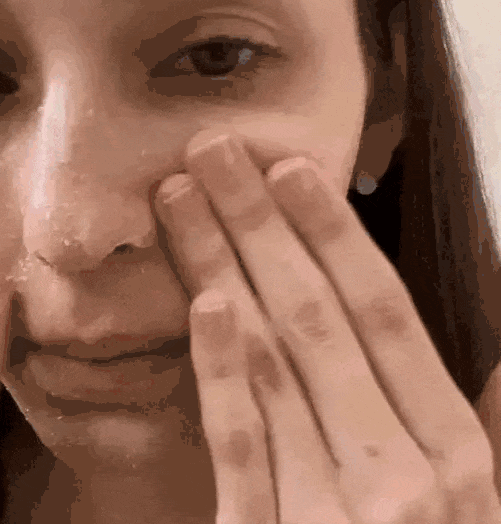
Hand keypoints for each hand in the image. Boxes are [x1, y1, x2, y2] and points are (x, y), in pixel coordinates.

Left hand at [154, 133, 500, 522]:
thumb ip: (431, 406)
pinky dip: (224, 373)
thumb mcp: (454, 491)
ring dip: (221, 266)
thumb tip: (410, 322)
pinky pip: (244, 448)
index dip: (332, 233)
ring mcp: (334, 510)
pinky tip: (204, 304)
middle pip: (315, 315)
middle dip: (260, 223)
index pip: (380, 310)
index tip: (289, 168)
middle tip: (213, 149)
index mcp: (452, 448)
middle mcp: (400, 471)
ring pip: (270, 360)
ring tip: (183, 194)